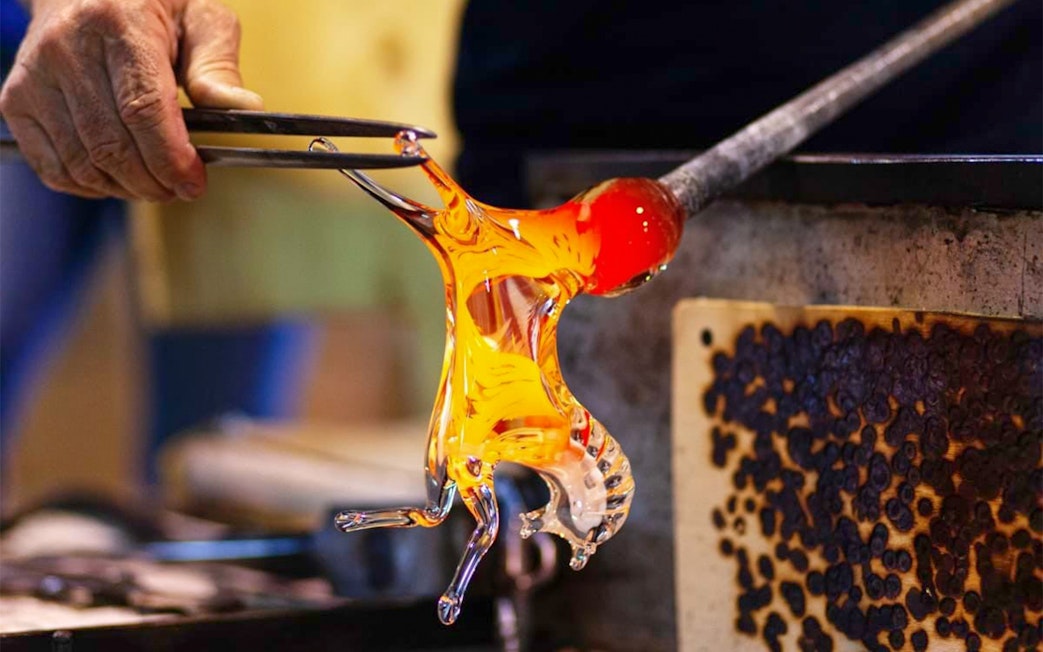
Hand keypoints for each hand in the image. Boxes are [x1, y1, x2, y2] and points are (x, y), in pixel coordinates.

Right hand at [0, 0, 262, 200]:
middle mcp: (65, 47)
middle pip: (112, 145)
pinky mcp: (16, 101)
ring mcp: (34, 76)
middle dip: (153, 182)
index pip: (142, 109)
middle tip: (180, 188)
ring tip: (154, 183)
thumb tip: (244, 109)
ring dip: (126, 189)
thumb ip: (218, 66)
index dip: (171, 158)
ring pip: (83, 163)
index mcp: (118, 23)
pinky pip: (54, 168)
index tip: (194, 183)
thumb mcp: (200, 18)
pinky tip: (118, 178)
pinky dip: (91, 186)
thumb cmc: (153, 7)